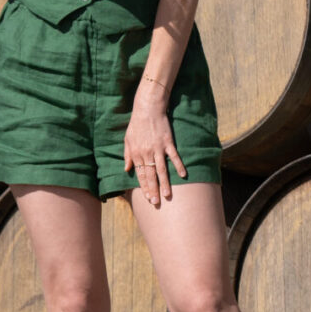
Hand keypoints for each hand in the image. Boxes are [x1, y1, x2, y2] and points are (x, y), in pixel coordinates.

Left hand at [124, 85, 186, 206]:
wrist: (147, 108)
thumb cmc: (136, 124)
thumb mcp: (127, 139)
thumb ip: (127, 155)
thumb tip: (127, 169)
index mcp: (136, 154)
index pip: (141, 175)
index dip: (144, 187)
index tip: (148, 198)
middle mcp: (147, 153)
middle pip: (150, 176)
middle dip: (153, 190)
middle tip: (156, 202)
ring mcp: (158, 148)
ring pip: (161, 170)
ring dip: (164, 183)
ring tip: (167, 195)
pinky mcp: (167, 142)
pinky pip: (173, 156)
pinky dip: (178, 165)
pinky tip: (183, 175)